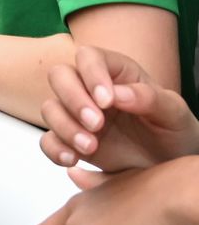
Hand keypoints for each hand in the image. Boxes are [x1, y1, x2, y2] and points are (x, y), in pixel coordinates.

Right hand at [39, 46, 198, 171]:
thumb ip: (150, 98)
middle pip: (60, 76)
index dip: (91, 74)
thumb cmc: (173, 132)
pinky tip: (72, 160)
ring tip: (90, 147)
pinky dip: (54, 148)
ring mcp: (76, 115)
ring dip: (64, 126)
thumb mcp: (174, 113)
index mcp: (114, 71)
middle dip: (73, 99)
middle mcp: (88, 88)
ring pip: (50, 108)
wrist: (169, 167)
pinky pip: (48, 140)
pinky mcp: (70, 141)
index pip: (89, 57)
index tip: (106, 101)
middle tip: (96, 124)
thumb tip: (117, 94)